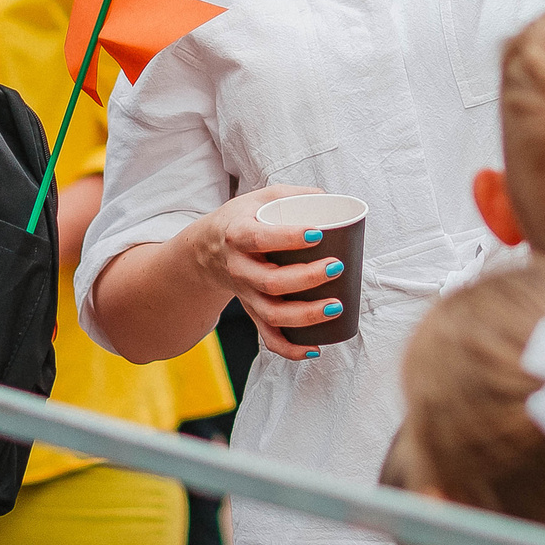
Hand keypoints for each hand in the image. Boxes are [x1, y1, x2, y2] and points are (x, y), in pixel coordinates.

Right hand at [185, 184, 347, 359]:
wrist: (207, 250)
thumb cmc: (241, 221)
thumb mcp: (259, 198)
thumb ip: (294, 195)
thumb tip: (331, 197)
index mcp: (237, 235)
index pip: (260, 239)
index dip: (289, 238)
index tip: (319, 233)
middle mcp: (238, 268)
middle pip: (270, 281)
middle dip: (306, 278)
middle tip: (336, 267)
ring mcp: (245, 294)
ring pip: (271, 313)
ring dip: (305, 315)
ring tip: (336, 306)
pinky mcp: (253, 312)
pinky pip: (268, 337)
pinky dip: (290, 349)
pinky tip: (314, 348)